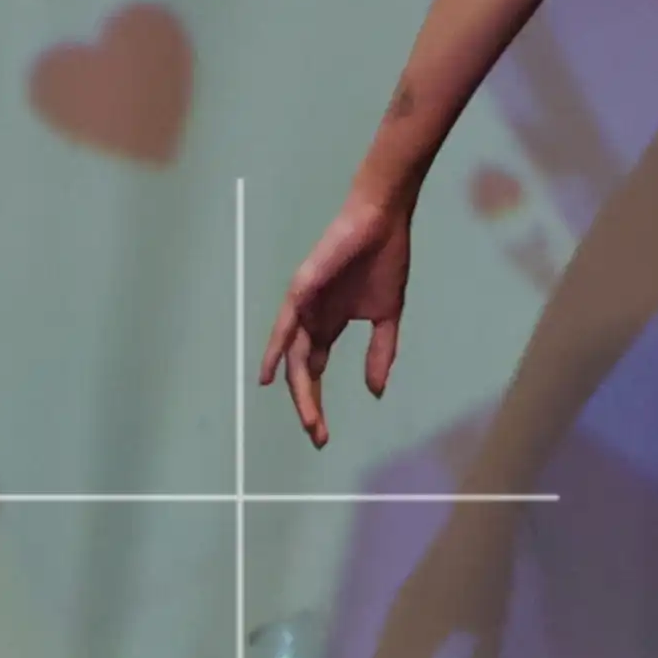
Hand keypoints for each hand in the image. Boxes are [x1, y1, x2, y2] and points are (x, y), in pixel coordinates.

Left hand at [261, 179, 414, 446]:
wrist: (382, 222)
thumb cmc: (384, 260)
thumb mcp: (387, 316)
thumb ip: (380, 352)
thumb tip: (375, 391)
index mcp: (329, 325)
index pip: (315, 371)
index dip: (317, 402)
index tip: (325, 434)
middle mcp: (311, 320)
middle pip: (302, 371)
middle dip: (308, 405)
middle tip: (318, 435)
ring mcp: (304, 306)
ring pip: (294, 356)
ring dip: (298, 389)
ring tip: (309, 418)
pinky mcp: (302, 290)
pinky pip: (285, 325)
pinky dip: (276, 349)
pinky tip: (270, 374)